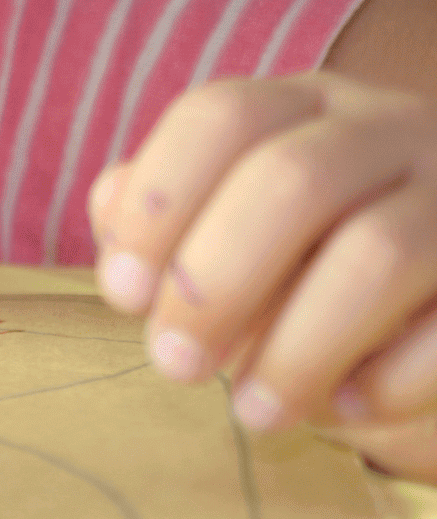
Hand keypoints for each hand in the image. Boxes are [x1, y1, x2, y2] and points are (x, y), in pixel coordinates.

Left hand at [90, 72, 436, 459]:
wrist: (434, 300)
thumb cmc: (313, 256)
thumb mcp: (237, 219)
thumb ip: (169, 213)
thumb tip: (114, 220)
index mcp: (307, 106)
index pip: (222, 117)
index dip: (159, 203)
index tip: (124, 294)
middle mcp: (391, 131)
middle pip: (291, 179)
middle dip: (215, 281)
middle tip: (174, 364)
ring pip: (379, 253)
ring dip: (298, 346)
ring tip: (253, 412)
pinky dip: (391, 377)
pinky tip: (345, 405)